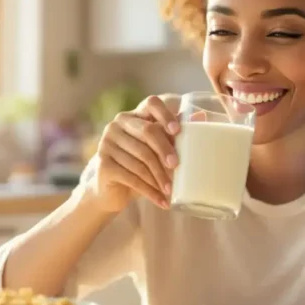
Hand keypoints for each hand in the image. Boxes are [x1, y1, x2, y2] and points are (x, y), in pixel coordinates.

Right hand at [90, 95, 180, 212]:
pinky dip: (149, 191)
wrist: (109, 190)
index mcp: (134, 116)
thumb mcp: (155, 150)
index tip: (177, 131)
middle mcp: (118, 125)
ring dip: (159, 178)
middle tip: (177, 166)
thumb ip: (172, 134)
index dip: (166, 115)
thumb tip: (202, 117)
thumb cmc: (139, 165)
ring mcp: (107, 143)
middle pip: (148, 131)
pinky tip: (161, 201)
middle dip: (165, 150)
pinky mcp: (103, 163)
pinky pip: (131, 177)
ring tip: (171, 191)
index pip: (151, 103)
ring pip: (140, 159)